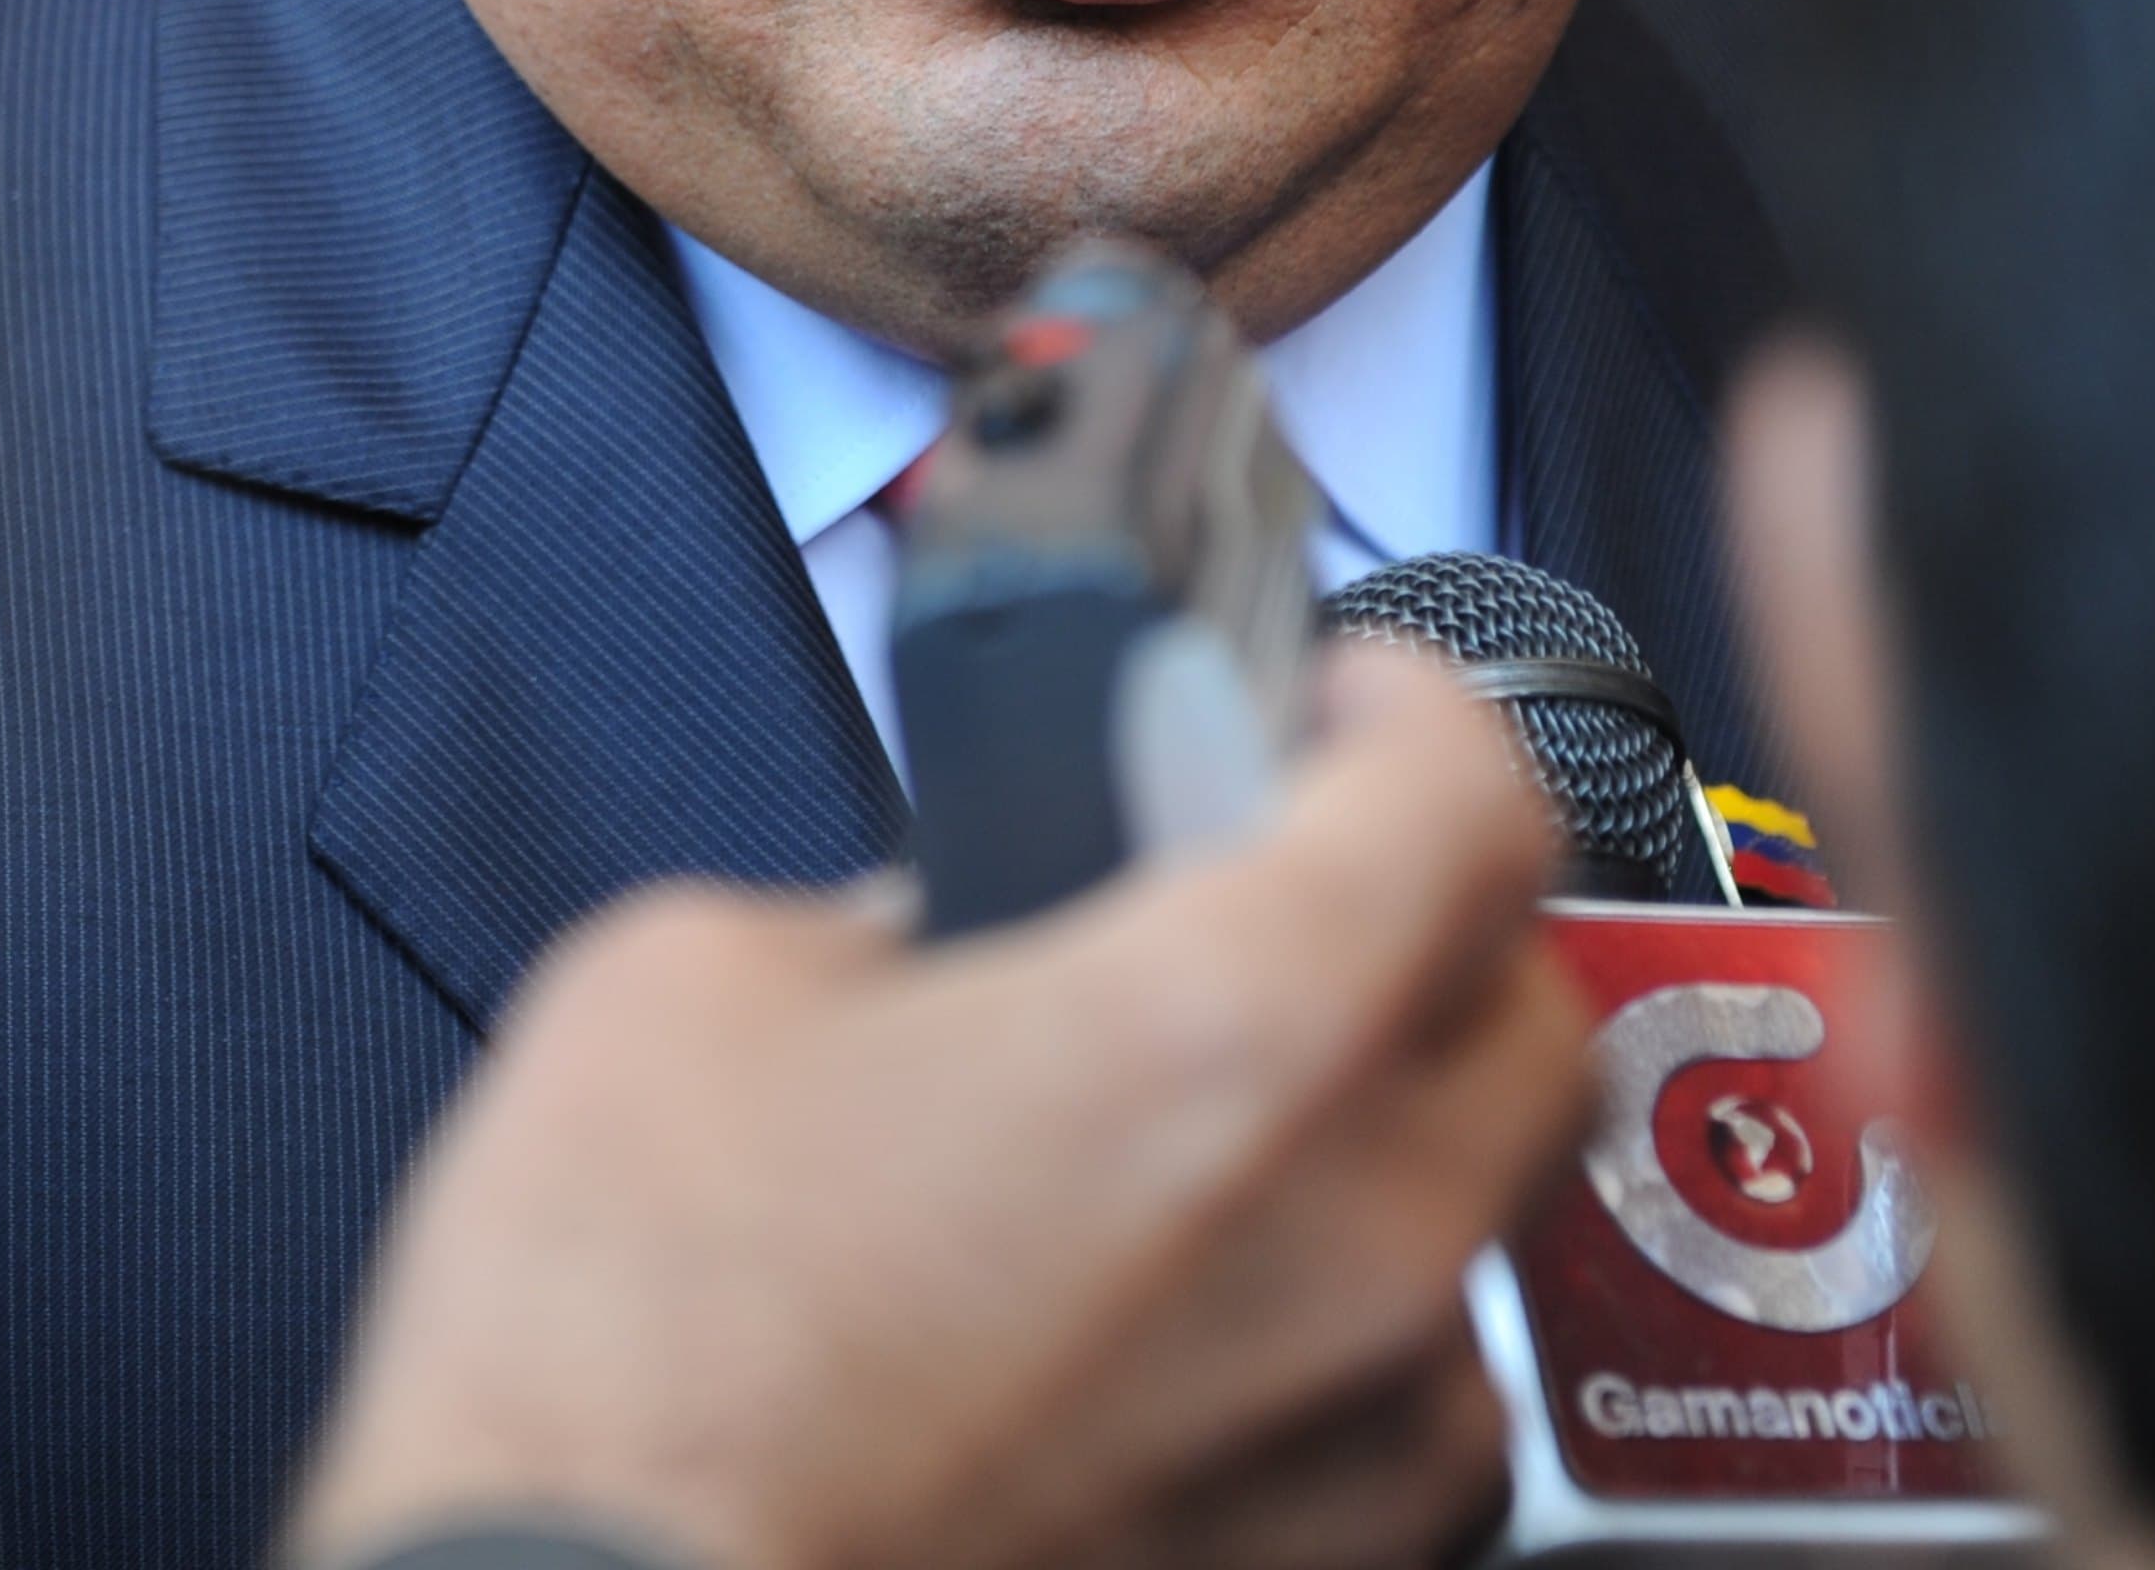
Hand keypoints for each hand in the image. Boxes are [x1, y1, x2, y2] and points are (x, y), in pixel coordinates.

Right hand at [281, 645, 1586, 1569]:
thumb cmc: (623, 1368)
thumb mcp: (700, 981)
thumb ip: (886, 911)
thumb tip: (939, 947)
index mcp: (1216, 1035)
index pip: (1469, 799)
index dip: (1412, 711)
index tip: (1341, 705)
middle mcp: (1342, 1245)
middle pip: (1531, 1012)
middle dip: (1433, 915)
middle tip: (1286, 884)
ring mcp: (1341, 1449)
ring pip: (1481, 1233)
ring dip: (1386, 1140)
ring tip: (1212, 1125)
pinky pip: (1406, 1423)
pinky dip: (1334, 1339)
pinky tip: (1183, 1319)